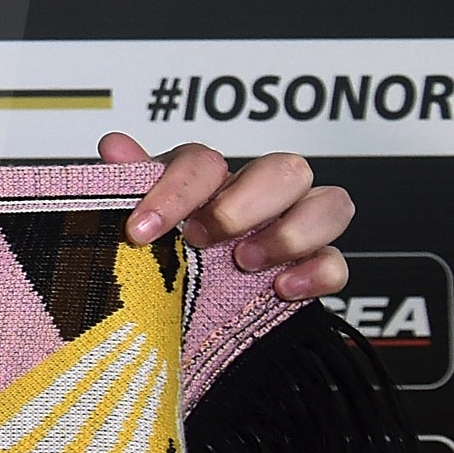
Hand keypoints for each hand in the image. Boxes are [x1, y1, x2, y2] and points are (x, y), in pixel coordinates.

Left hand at [99, 132, 349, 300]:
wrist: (182, 307)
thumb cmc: (167, 251)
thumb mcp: (142, 220)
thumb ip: (131, 184)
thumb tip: (114, 145)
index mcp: (212, 179)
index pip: (204, 162)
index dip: (174, 191)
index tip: (141, 229)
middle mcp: (261, 194)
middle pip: (284, 169)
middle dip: (243, 204)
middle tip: (201, 238)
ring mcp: (296, 227)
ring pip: (330, 204)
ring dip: (290, 232)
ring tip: (244, 260)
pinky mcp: (315, 266)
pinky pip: (339, 261)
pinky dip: (318, 272)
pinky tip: (281, 288)